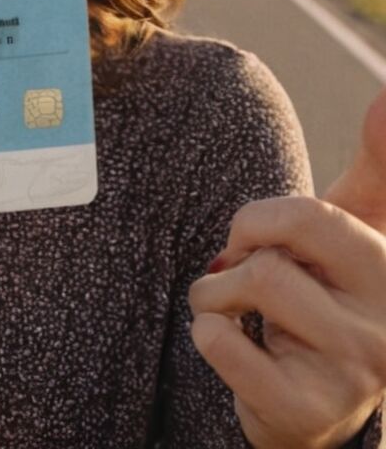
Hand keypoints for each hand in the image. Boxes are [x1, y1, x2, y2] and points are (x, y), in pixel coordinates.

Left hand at [189, 89, 385, 448]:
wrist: (314, 402)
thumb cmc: (328, 294)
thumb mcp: (359, 224)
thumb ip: (381, 162)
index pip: (307, 216)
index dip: (256, 220)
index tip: (253, 239)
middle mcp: (384, 324)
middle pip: (269, 258)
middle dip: (233, 261)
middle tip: (243, 280)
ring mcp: (350, 374)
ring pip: (250, 290)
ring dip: (213, 297)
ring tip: (234, 313)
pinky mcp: (306, 412)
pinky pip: (222, 345)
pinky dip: (206, 335)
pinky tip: (232, 346)